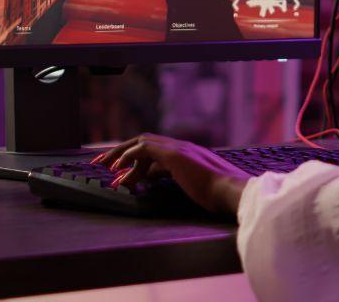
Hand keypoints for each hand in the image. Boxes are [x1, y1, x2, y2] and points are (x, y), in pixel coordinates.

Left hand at [93, 134, 251, 216]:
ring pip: (142, 142)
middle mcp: (183, 147)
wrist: (234, 192)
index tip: (123, 174)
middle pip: (145, 142)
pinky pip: (144, 149)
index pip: (156, 152)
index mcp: (189, 154)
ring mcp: (179, 148)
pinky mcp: (175, 155)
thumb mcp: (195, 186)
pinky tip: (118, 169)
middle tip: (104, 163)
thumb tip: (156, 181)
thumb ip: (178, 180)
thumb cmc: (220, 195)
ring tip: (107, 168)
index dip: (137, 162)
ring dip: (121, 154)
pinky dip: (128, 157)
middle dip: (122, 152)